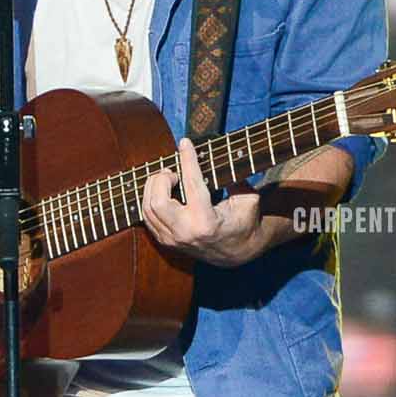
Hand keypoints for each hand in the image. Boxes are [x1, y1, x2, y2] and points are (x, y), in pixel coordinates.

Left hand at [141, 137, 260, 266]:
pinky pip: (147, 217)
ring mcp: (172, 240)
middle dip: (162, 179)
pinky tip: (162, 191)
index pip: (191, 184)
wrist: (237, 253)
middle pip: (158, 200)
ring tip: (168, 179)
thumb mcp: (248, 199)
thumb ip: (236, 179)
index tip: (185, 142)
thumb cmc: (244, 222)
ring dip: (153, 188)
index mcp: (206, 222)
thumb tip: (223, 155)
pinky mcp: (165, 242)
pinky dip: (150, 200)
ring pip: (147, 209)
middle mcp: (185, 233)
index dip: (187, 159)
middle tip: (173, 172)